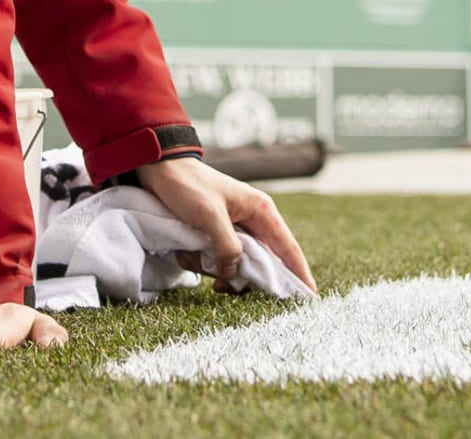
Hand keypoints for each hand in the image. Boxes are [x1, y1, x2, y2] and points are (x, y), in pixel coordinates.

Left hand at [134, 156, 316, 293]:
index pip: (288, 249)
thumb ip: (227, 246)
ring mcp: (234, 230)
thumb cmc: (187, 186)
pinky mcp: (216, 236)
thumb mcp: (209, 216)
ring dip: (214, 268)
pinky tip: (185, 252)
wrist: (159, 170)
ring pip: (236, 265)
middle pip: (262, 264)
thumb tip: (234, 275)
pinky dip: (201, 262)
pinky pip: (216, 261)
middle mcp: (253, 222)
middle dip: (241, 277)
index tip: (311, 300)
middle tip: (222, 287)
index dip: (300, 275)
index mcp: (261, 212)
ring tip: (192, 253)